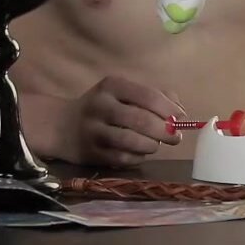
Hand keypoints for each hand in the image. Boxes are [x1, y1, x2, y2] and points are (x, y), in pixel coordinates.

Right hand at [71, 75, 185, 167]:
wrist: (62, 126)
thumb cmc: (104, 108)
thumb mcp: (123, 93)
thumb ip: (154, 97)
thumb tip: (180, 111)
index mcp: (112, 86)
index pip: (148, 96)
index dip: (170, 110)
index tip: (182, 119)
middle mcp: (101, 106)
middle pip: (141, 120)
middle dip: (165, 131)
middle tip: (175, 138)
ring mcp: (94, 131)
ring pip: (132, 142)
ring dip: (152, 145)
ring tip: (155, 144)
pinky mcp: (92, 153)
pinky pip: (123, 159)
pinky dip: (138, 158)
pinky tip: (139, 153)